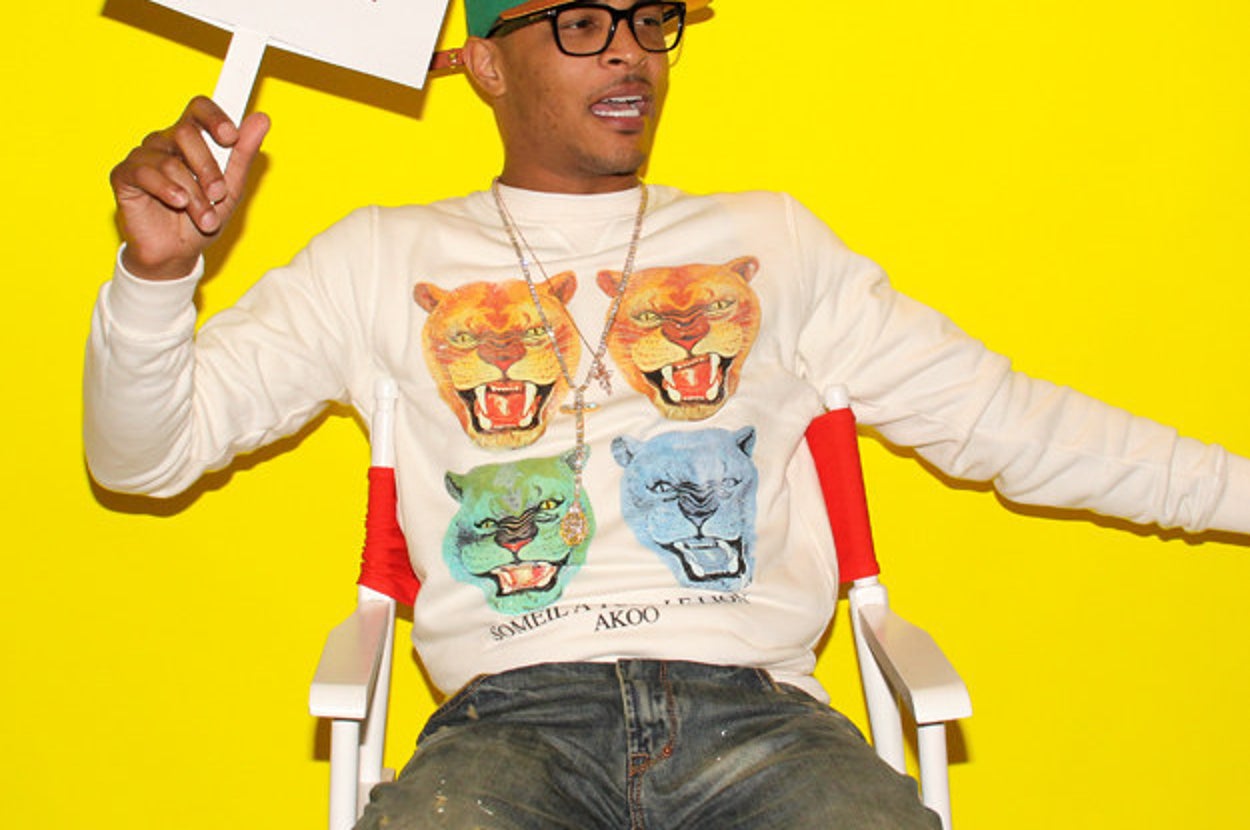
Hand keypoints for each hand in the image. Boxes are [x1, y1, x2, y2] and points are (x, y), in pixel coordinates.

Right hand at [110, 96, 269, 279]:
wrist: (178, 253)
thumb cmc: (202, 218)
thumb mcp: (232, 189)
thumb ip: (243, 155)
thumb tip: (261, 118)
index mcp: (192, 140)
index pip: (199, 108)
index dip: (214, 117)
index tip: (230, 136)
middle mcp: (165, 142)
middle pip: (186, 133)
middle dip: (208, 168)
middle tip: (219, 194)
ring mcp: (143, 157)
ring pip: (170, 161)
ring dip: (194, 195)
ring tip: (205, 218)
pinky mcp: (124, 175)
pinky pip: (144, 173)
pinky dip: (166, 190)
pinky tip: (178, 203)